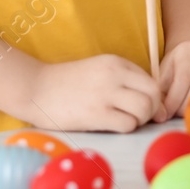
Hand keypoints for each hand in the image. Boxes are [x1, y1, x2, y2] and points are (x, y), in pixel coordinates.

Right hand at [22, 54, 164, 132]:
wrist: (35, 89)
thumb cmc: (67, 82)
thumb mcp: (98, 69)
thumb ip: (122, 78)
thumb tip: (149, 98)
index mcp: (116, 62)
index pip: (151, 80)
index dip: (152, 97)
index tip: (143, 106)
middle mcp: (114, 75)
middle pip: (153, 94)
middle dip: (152, 109)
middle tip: (139, 117)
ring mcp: (106, 94)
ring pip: (144, 109)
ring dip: (140, 120)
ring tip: (127, 121)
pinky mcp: (96, 114)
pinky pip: (128, 124)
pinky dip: (127, 127)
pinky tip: (114, 125)